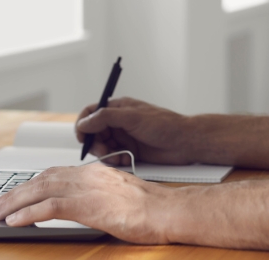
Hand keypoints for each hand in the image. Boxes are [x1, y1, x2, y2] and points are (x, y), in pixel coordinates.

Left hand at [0, 162, 174, 242]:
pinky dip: (27, 214)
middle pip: (42, 179)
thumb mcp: (119, 197)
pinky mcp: (87, 206)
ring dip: (14, 202)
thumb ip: (98, 197)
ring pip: (40, 190)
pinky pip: (49, 207)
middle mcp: (87, 176)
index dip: (32, 184)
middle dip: (16, 192)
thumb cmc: (150, 209)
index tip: (17, 194)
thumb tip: (85, 208)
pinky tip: (15, 221)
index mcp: (95, 172)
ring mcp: (86, 189)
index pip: (55, 173)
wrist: (166, 210)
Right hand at [76, 97, 194, 164]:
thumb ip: (106, 118)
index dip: (83, 124)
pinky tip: (124, 160)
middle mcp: (119, 122)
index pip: (91, 112)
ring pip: (102, 147)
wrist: (185, 143)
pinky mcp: (130, 151)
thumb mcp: (133, 117)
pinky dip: (114, 160)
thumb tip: (84, 122)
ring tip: (117, 157)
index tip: (82, 137)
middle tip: (102, 151)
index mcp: (118, 108)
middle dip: (95, 143)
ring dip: (105, 154)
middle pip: (94, 133)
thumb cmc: (164, 125)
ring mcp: (124, 137)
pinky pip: (113, 157)